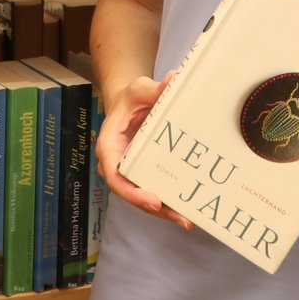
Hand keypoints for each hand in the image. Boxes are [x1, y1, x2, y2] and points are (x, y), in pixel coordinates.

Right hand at [94, 73, 194, 230]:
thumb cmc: (132, 97)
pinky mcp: (143, 173)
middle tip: (179, 217)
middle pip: (131, 193)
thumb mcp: (140, 88)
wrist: (131, 102)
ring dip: (164, 211)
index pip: (115, 176)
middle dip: (154, 208)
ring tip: (188, 219)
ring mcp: (131, 171)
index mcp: (110, 146)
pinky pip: (153, 191)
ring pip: (143, 198)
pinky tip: (187, 210)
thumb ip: (154, 88)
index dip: (132, 192)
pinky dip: (168, 202)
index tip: (153, 201)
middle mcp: (118, 164)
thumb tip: (173, 79)